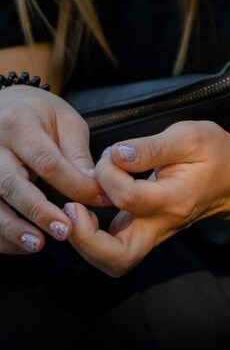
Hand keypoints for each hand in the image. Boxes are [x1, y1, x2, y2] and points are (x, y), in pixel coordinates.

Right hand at [0, 85, 106, 256]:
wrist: (5, 104)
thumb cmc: (39, 114)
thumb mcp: (66, 122)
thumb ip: (78, 154)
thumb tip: (96, 189)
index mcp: (19, 125)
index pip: (47, 162)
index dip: (75, 185)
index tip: (99, 201)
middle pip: (11, 184)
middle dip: (38, 212)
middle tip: (65, 231)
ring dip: (13, 228)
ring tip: (38, 244)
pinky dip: (1, 235)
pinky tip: (21, 244)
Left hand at [62, 121, 229, 277]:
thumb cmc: (214, 154)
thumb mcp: (189, 136)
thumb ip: (150, 146)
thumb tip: (117, 154)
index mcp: (174, 199)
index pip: (129, 198)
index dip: (108, 173)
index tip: (112, 153)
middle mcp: (162, 225)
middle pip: (118, 257)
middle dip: (84, 238)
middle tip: (72, 207)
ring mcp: (153, 235)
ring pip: (113, 261)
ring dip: (84, 242)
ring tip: (75, 210)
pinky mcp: (144, 234)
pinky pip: (113, 250)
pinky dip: (91, 238)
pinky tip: (86, 211)